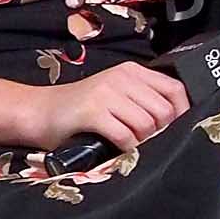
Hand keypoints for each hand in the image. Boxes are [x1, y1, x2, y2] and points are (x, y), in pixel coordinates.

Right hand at [33, 61, 191, 152]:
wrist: (38, 112)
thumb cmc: (81, 109)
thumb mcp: (117, 95)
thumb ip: (144, 100)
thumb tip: (176, 121)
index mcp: (132, 71)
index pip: (175, 89)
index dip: (181, 112)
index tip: (173, 128)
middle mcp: (121, 78)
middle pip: (164, 110)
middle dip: (158, 131)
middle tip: (142, 138)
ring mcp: (106, 93)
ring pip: (147, 124)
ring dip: (140, 140)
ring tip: (125, 140)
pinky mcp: (92, 111)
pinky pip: (125, 136)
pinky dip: (125, 147)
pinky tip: (115, 145)